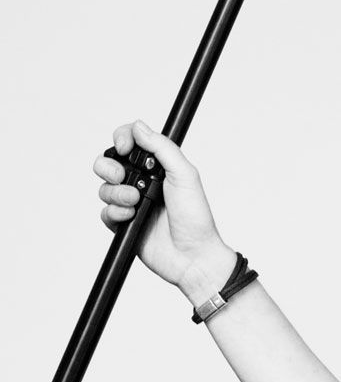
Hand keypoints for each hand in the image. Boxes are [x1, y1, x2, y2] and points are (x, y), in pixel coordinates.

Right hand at [93, 119, 229, 289]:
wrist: (192, 255)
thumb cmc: (196, 217)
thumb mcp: (184, 175)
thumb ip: (162, 148)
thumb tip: (138, 126)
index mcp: (157, 167)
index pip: (129, 142)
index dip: (121, 139)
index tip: (124, 148)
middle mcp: (141, 182)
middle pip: (108, 163)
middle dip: (109, 167)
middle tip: (122, 176)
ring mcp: (131, 203)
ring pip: (104, 187)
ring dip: (116, 193)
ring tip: (136, 202)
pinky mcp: (123, 223)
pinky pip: (105, 212)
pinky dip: (115, 212)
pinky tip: (132, 217)